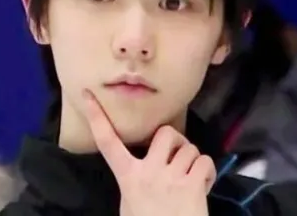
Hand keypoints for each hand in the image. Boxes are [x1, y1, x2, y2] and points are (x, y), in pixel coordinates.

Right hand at [82, 89, 215, 215]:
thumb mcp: (130, 201)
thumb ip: (135, 178)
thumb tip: (143, 162)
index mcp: (128, 176)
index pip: (107, 142)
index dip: (96, 116)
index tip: (89, 96)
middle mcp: (148, 172)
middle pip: (166, 133)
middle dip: (175, 139)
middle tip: (176, 154)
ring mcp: (171, 178)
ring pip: (190, 148)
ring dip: (192, 159)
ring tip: (189, 176)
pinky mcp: (192, 186)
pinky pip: (205, 161)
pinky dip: (207, 171)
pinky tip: (202, 184)